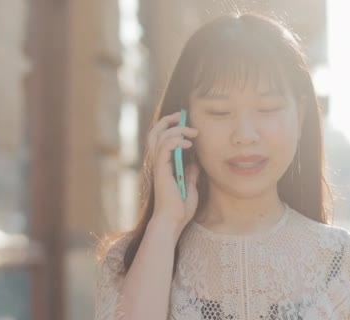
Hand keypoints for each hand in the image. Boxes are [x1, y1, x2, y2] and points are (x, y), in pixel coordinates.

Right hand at [147, 111, 200, 233]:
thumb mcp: (190, 188)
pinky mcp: (161, 169)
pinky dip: (177, 140)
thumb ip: (190, 175)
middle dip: (168, 120)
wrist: (173, 221)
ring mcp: (158, 165)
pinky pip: (166, 146)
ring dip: (176, 129)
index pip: (161, 139)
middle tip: (182, 116)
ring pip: (160, 136)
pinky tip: (189, 144)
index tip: (184, 122)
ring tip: (191, 132)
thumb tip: (194, 164)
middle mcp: (157, 163)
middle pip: (155, 133)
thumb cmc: (180, 209)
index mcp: (163, 166)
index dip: (170, 127)